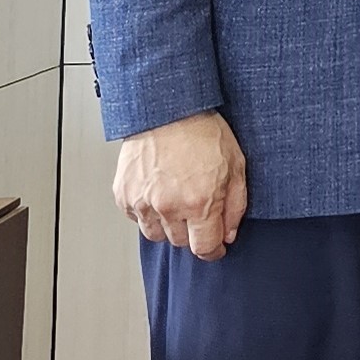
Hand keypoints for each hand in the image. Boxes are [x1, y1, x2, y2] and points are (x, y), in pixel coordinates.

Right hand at [113, 111, 248, 260]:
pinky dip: (147, 212)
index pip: (204, 248)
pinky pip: (136, 218)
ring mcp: (143, 201)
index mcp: (199, 202)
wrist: (167, 109)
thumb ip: (235, 206)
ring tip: (177, 202)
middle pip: (181, 242)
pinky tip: (158, 194)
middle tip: (198, 211)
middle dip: (193, 232)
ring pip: (156, 234)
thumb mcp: (236, 167)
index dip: (213, 250)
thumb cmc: (203, 132)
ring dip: (169, 225)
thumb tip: (228, 234)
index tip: (216, 247)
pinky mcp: (124, 193)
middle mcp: (168, 206)